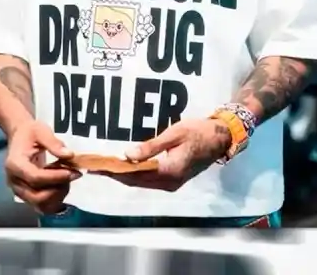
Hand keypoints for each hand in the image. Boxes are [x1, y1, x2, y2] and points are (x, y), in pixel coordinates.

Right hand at [4, 120, 79, 213]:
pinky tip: (61, 185)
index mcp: (14, 164)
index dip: (55, 177)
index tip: (72, 172)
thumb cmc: (30, 133)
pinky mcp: (26, 196)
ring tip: (67, 179)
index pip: (35, 178)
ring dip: (58, 196)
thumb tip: (70, 155)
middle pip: (36, 196)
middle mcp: (14, 181)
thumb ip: (54, 143)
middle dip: (58, 189)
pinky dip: (55, 200)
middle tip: (72, 174)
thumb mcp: (41, 131)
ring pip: (40, 205)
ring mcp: (19, 191)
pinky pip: (42, 206)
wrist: (19, 136)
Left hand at [104, 118, 231, 191]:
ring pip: (141, 183)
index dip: (114, 171)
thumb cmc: (198, 131)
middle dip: (115, 175)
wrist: (220, 138)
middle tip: (96, 167)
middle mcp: (169, 183)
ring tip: (106, 167)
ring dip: (124, 176)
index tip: (98, 166)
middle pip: (135, 182)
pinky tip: (125, 168)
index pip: (134, 174)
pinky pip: (149, 181)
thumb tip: (127, 155)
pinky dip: (135, 175)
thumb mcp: (173, 134)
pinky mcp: (173, 180)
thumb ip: (150, 147)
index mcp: (168, 172)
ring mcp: (172, 184)